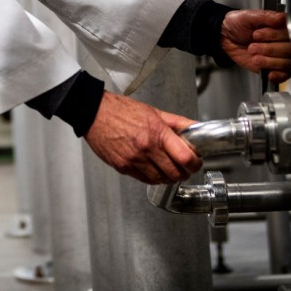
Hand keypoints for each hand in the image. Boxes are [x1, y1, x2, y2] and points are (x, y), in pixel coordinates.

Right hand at [84, 92, 201, 183]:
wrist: (94, 113)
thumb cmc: (121, 110)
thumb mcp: (154, 112)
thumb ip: (178, 122)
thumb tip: (196, 129)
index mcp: (156, 132)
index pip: (185, 157)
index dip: (195, 163)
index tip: (195, 161)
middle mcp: (146, 148)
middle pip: (176, 173)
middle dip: (184, 172)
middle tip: (184, 166)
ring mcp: (134, 160)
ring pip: (161, 180)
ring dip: (168, 176)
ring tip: (167, 166)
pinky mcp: (123, 167)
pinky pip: (145, 180)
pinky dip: (153, 177)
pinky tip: (153, 168)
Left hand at [220, 9, 290, 83]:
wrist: (226, 37)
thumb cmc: (238, 25)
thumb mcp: (249, 16)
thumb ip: (267, 16)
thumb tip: (283, 18)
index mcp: (281, 27)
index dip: (275, 35)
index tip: (257, 34)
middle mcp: (284, 41)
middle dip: (270, 49)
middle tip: (252, 46)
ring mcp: (280, 55)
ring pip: (289, 62)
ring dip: (270, 61)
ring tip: (254, 57)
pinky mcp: (273, 67)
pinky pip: (285, 75)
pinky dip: (279, 75)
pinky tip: (269, 73)